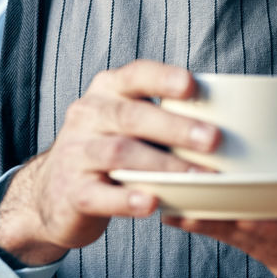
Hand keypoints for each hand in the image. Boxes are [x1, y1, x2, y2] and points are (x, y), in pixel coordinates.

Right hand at [0, 60, 219, 264]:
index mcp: (107, 91)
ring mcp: (76, 154)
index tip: (192, 85)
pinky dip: (127, 198)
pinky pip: (101, 194)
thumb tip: (226, 118)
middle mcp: (88, 115)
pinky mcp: (72, 192)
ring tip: (196, 177)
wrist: (50, 194)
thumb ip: (160, 114)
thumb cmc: (106, 150)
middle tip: (213, 139)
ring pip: (120, 154)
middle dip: (174, 127)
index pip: (135, 75)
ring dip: (163, 165)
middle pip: (131, 116)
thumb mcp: (124, 122)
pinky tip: (152, 201)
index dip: (163, 78)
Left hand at [163, 138, 276, 277]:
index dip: (275, 226)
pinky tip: (192, 219)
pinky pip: (256, 256)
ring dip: (219, 233)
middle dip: (230, 227)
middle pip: (275, 247)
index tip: (238, 209)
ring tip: (178, 209)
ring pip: (259, 253)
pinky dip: (226, 237)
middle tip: (189, 205)